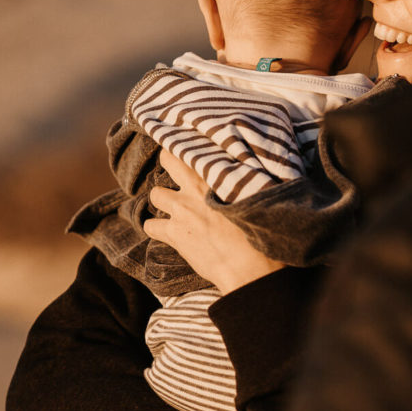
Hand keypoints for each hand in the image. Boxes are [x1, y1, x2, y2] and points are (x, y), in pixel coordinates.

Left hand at [145, 149, 283, 293]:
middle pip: (168, 160)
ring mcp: (181, 211)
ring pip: (156, 194)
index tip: (192, 145)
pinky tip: (168, 231)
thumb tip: (250, 170)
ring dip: (163, 199)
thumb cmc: (261, 230)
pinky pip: (150, 226)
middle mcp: (194, 188)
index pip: (193, 145)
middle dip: (170, 163)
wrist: (250, 266)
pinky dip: (157, 228)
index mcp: (216, 174)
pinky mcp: (174, 234)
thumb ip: (246, 179)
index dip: (189, 144)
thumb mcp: (257, 195)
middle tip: (179, 171)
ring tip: (175, 206)